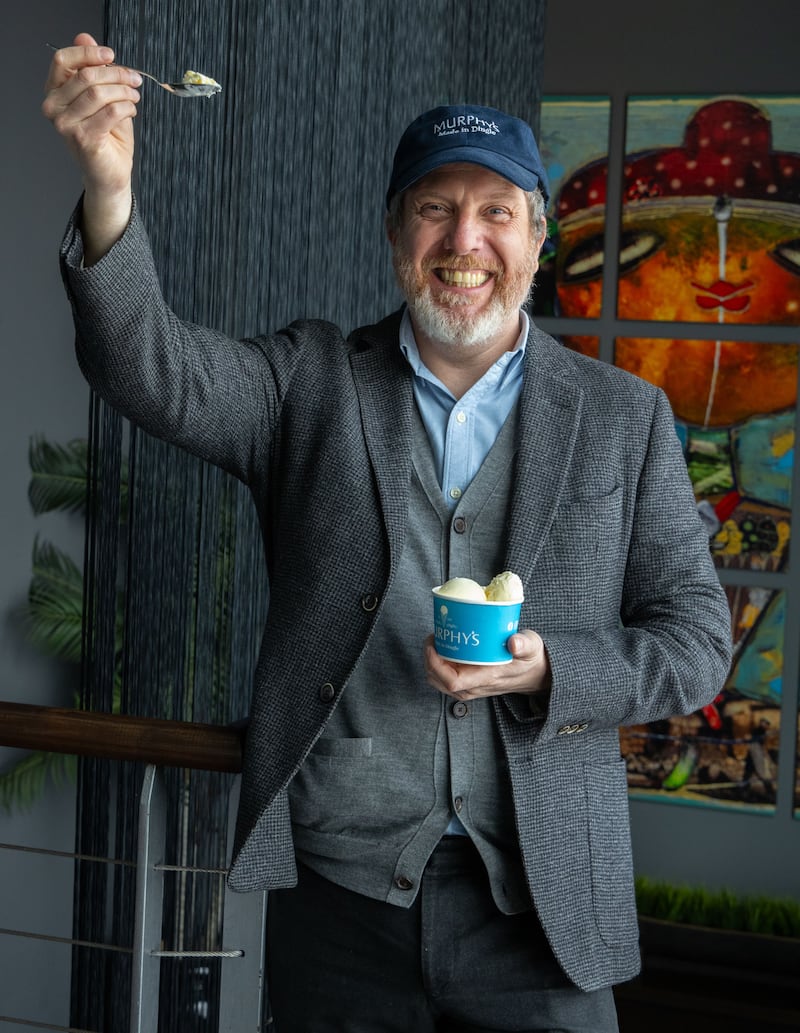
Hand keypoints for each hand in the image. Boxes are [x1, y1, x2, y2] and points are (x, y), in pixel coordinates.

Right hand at [42, 33, 141, 259]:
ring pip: (100, 93)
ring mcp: (66, 125)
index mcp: (54, 93)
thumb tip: (85, 36)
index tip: (111, 55)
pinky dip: (127, 107)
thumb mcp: (101, 97)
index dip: (88, 53)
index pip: (63, 61)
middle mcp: (54, 108)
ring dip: (124, 91)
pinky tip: (132, 110)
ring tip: (135, 96)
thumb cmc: (106, 137)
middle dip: (116, 74)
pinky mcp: (84, 139)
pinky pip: (111, 112)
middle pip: (86, 76)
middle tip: (134, 79)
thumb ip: (92, 69)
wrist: (110, 174)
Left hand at [424, 630, 550, 701]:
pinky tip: (444, 649)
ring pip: (440, 682)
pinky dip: (439, 665)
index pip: (453, 681)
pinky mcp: (470, 683)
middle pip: (440, 682)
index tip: (433, 645)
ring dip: (432, 663)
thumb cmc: (531, 659)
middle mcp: (476, 686)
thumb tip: (514, 642)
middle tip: (433, 637)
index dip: (436, 665)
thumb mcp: (532, 647)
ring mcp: (472, 686)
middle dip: (429, 660)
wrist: (535, 674)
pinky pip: (446, 679)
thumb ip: (525, 644)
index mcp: (487, 677)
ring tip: (436, 641)